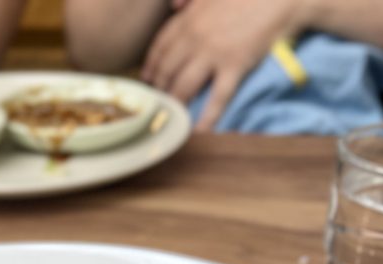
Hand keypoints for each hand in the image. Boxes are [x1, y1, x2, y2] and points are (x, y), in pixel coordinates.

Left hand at [142, 0, 308, 130]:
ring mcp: (214, 54)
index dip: (151, 66)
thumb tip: (173, 7)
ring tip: (171, 117)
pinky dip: (208, 116)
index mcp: (189, 19)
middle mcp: (196, 38)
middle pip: (168, 70)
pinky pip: (217, 96)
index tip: (148, 80)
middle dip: (160, 89)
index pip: (160, 47)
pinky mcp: (235, 66)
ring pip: (185, 86)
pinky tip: (198, 131)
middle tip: (157, 103)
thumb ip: (190, 0)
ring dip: (175, 104)